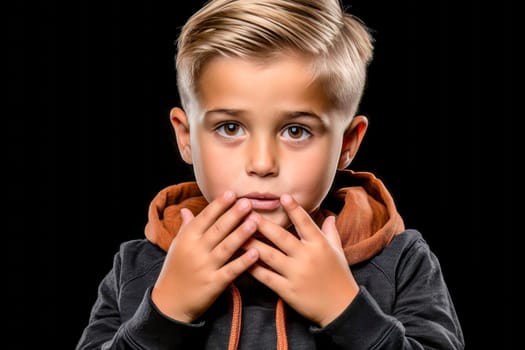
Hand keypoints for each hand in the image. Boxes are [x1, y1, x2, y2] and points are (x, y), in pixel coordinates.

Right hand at [151, 191, 258, 322]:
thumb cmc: (175, 269)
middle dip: (234, 215)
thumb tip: (186, 209)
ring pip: (226, 247)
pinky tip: (256, 253)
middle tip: (248, 202)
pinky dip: (243, 262)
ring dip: (241, 234)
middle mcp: (196, 250)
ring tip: (255, 222)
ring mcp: (205, 267)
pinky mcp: (214, 283)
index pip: (205, 217)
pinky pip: (231, 270)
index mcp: (187, 238)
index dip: (219, 205)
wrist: (170, 302)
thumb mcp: (177, 246)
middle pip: (218, 230)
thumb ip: (185, 227)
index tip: (231, 193)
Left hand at [244, 194, 358, 326]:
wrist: (342, 309)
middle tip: (246, 212)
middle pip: (281, 237)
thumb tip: (329, 216)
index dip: (294, 209)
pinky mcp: (288, 290)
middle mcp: (307, 257)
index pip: (305, 222)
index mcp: (319, 245)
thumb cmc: (340, 277)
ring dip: (251, 243)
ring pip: (269, 255)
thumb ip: (331, 232)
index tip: (283, 196)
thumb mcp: (338, 251)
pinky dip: (253, 268)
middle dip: (262, 224)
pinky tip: (240, 260)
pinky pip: (266, 277)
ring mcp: (296, 274)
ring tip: (236, 233)